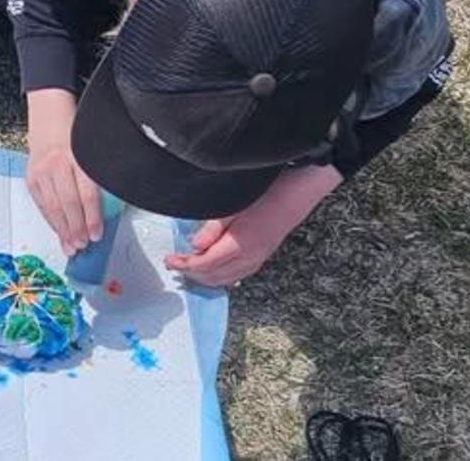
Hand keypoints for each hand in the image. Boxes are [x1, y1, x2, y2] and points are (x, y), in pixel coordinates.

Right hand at [24, 89, 103, 255]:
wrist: (48, 117)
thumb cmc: (77, 135)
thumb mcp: (92, 151)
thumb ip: (97, 176)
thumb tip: (104, 209)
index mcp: (78, 157)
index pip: (86, 194)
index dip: (92, 217)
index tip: (97, 234)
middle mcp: (57, 164)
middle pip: (68, 203)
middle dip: (76, 228)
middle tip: (83, 246)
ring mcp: (41, 172)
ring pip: (52, 207)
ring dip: (63, 230)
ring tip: (71, 246)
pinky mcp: (31, 178)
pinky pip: (41, 204)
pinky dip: (51, 220)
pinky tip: (59, 232)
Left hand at [165, 165, 340, 286]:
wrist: (300, 190)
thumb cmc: (268, 193)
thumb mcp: (233, 206)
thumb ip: (212, 228)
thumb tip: (195, 246)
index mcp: (240, 245)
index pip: (205, 264)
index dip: (184, 265)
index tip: (169, 260)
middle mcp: (250, 257)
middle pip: (214, 277)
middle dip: (191, 274)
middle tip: (175, 264)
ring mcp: (258, 258)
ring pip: (226, 280)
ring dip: (205, 278)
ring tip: (189, 268)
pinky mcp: (263, 255)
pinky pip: (238, 275)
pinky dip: (221, 277)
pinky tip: (213, 271)